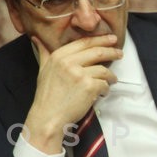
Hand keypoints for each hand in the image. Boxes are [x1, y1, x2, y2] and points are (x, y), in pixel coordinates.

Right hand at [24, 35, 121, 153]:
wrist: (48, 117)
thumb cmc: (47, 96)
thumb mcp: (43, 70)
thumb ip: (44, 53)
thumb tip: (36, 38)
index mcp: (59, 56)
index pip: (84, 42)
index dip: (100, 39)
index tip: (111, 39)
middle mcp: (69, 62)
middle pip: (97, 52)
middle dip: (112, 51)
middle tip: (120, 54)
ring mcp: (80, 74)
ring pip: (104, 70)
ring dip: (110, 76)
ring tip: (112, 80)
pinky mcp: (89, 87)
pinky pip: (105, 84)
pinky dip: (106, 89)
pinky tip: (103, 93)